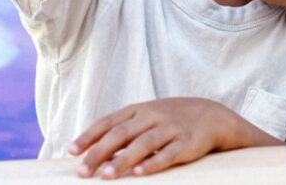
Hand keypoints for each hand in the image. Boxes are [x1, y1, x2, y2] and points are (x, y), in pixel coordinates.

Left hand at [69, 98, 234, 177]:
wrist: (214, 116)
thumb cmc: (172, 120)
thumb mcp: (148, 117)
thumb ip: (123, 129)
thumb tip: (90, 152)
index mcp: (140, 109)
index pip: (110, 121)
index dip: (90, 136)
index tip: (72, 152)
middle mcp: (154, 116)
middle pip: (123, 133)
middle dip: (100, 152)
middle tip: (83, 172)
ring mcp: (172, 128)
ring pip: (144, 143)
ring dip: (123, 159)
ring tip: (107, 175)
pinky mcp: (188, 142)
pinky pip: (169, 153)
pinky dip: (153, 163)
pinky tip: (139, 173)